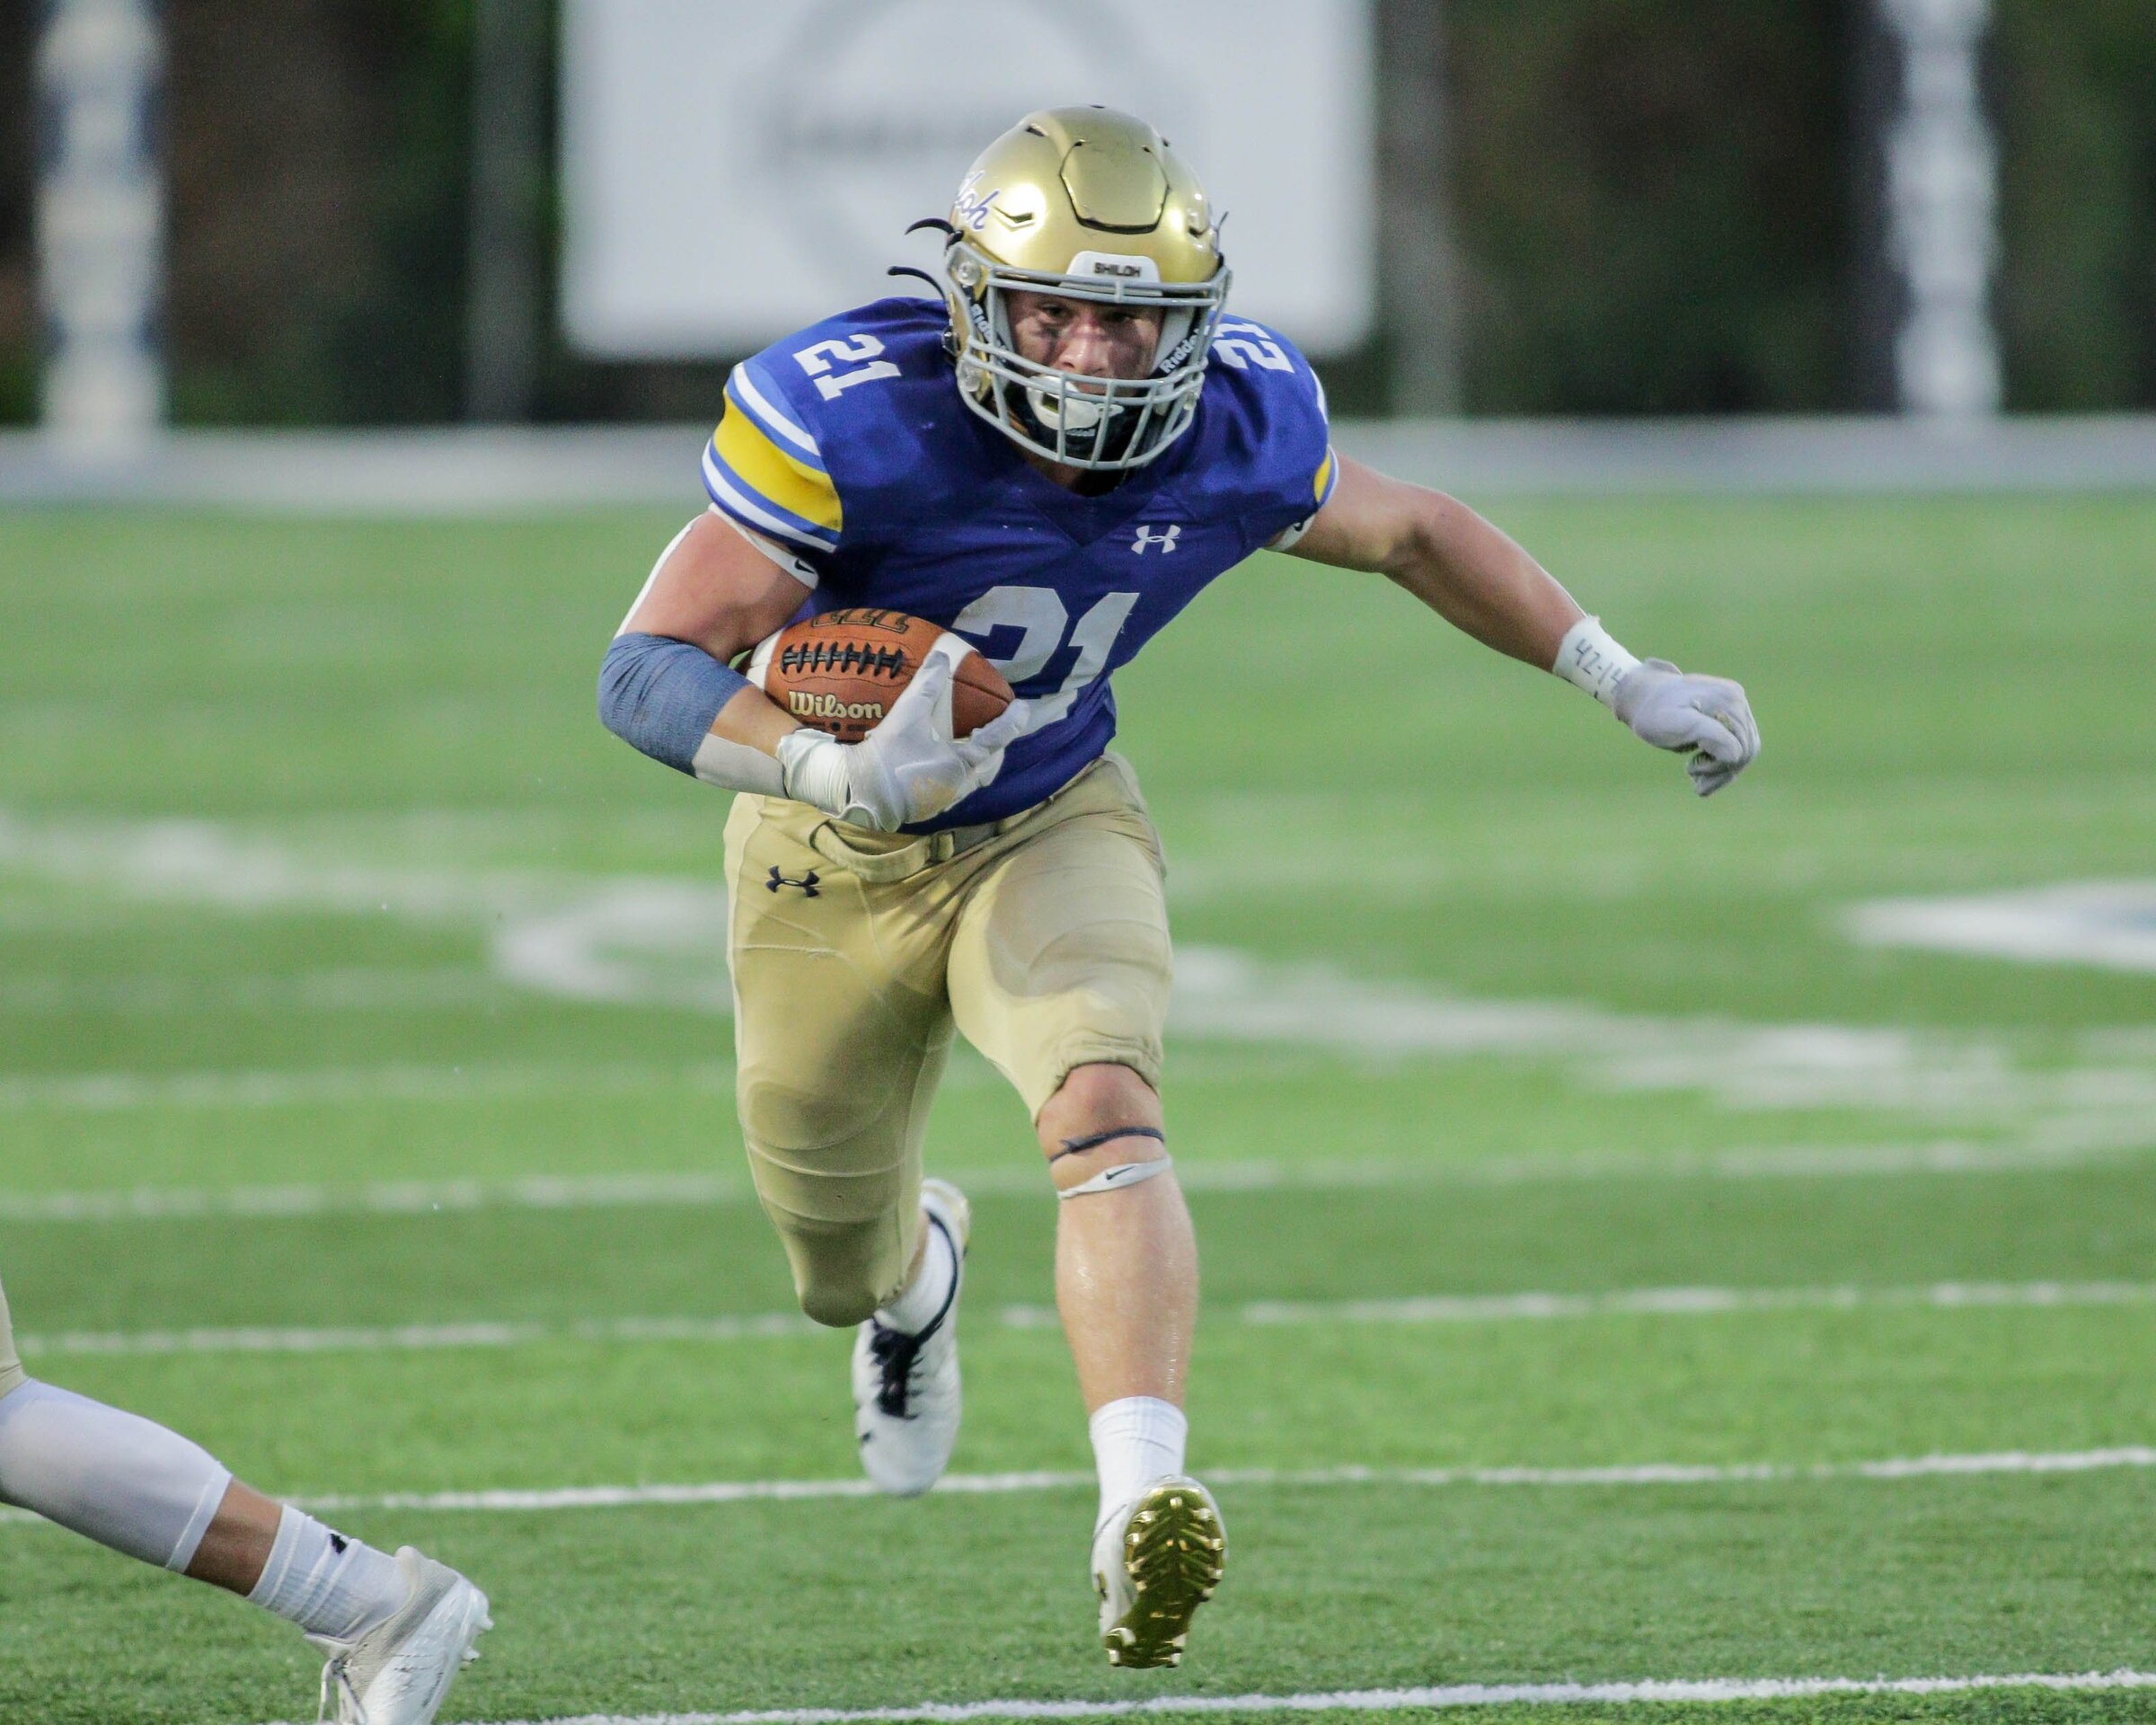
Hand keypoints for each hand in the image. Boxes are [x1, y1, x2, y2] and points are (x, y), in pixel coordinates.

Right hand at [778, 644, 1030, 829]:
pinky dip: (959, 774)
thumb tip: (941, 656)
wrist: (860, 791)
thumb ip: (927, 685)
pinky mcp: (931, 807)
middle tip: (992, 728)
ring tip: (970, 745)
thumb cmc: (887, 754)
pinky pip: (956, 789)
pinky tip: (943, 764)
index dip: (1013, 721)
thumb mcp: (908, 715)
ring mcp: (946, 799)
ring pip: (974, 781)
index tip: (1023, 707)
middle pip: (990, 765)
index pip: (997, 738)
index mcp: (961, 763)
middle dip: (997, 748)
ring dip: (978, 763)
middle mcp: (960, 784)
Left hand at [1611, 659, 1759, 795]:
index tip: (1690, 769)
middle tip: (1694, 781)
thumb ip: (1710, 735)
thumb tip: (1737, 754)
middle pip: (1748, 750)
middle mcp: (1737, 699)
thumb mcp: (1677, 725)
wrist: (1644, 696)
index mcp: (1728, 701)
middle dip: (1721, 772)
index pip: (1741, 749)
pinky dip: (1722, 761)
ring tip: (1695, 777)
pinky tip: (1700, 768)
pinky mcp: (1732, 711)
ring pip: (1746, 749)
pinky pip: (1739, 743)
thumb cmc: (1655, 713)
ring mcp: (1737, 704)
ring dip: (1722, 770)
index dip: (1718, 767)